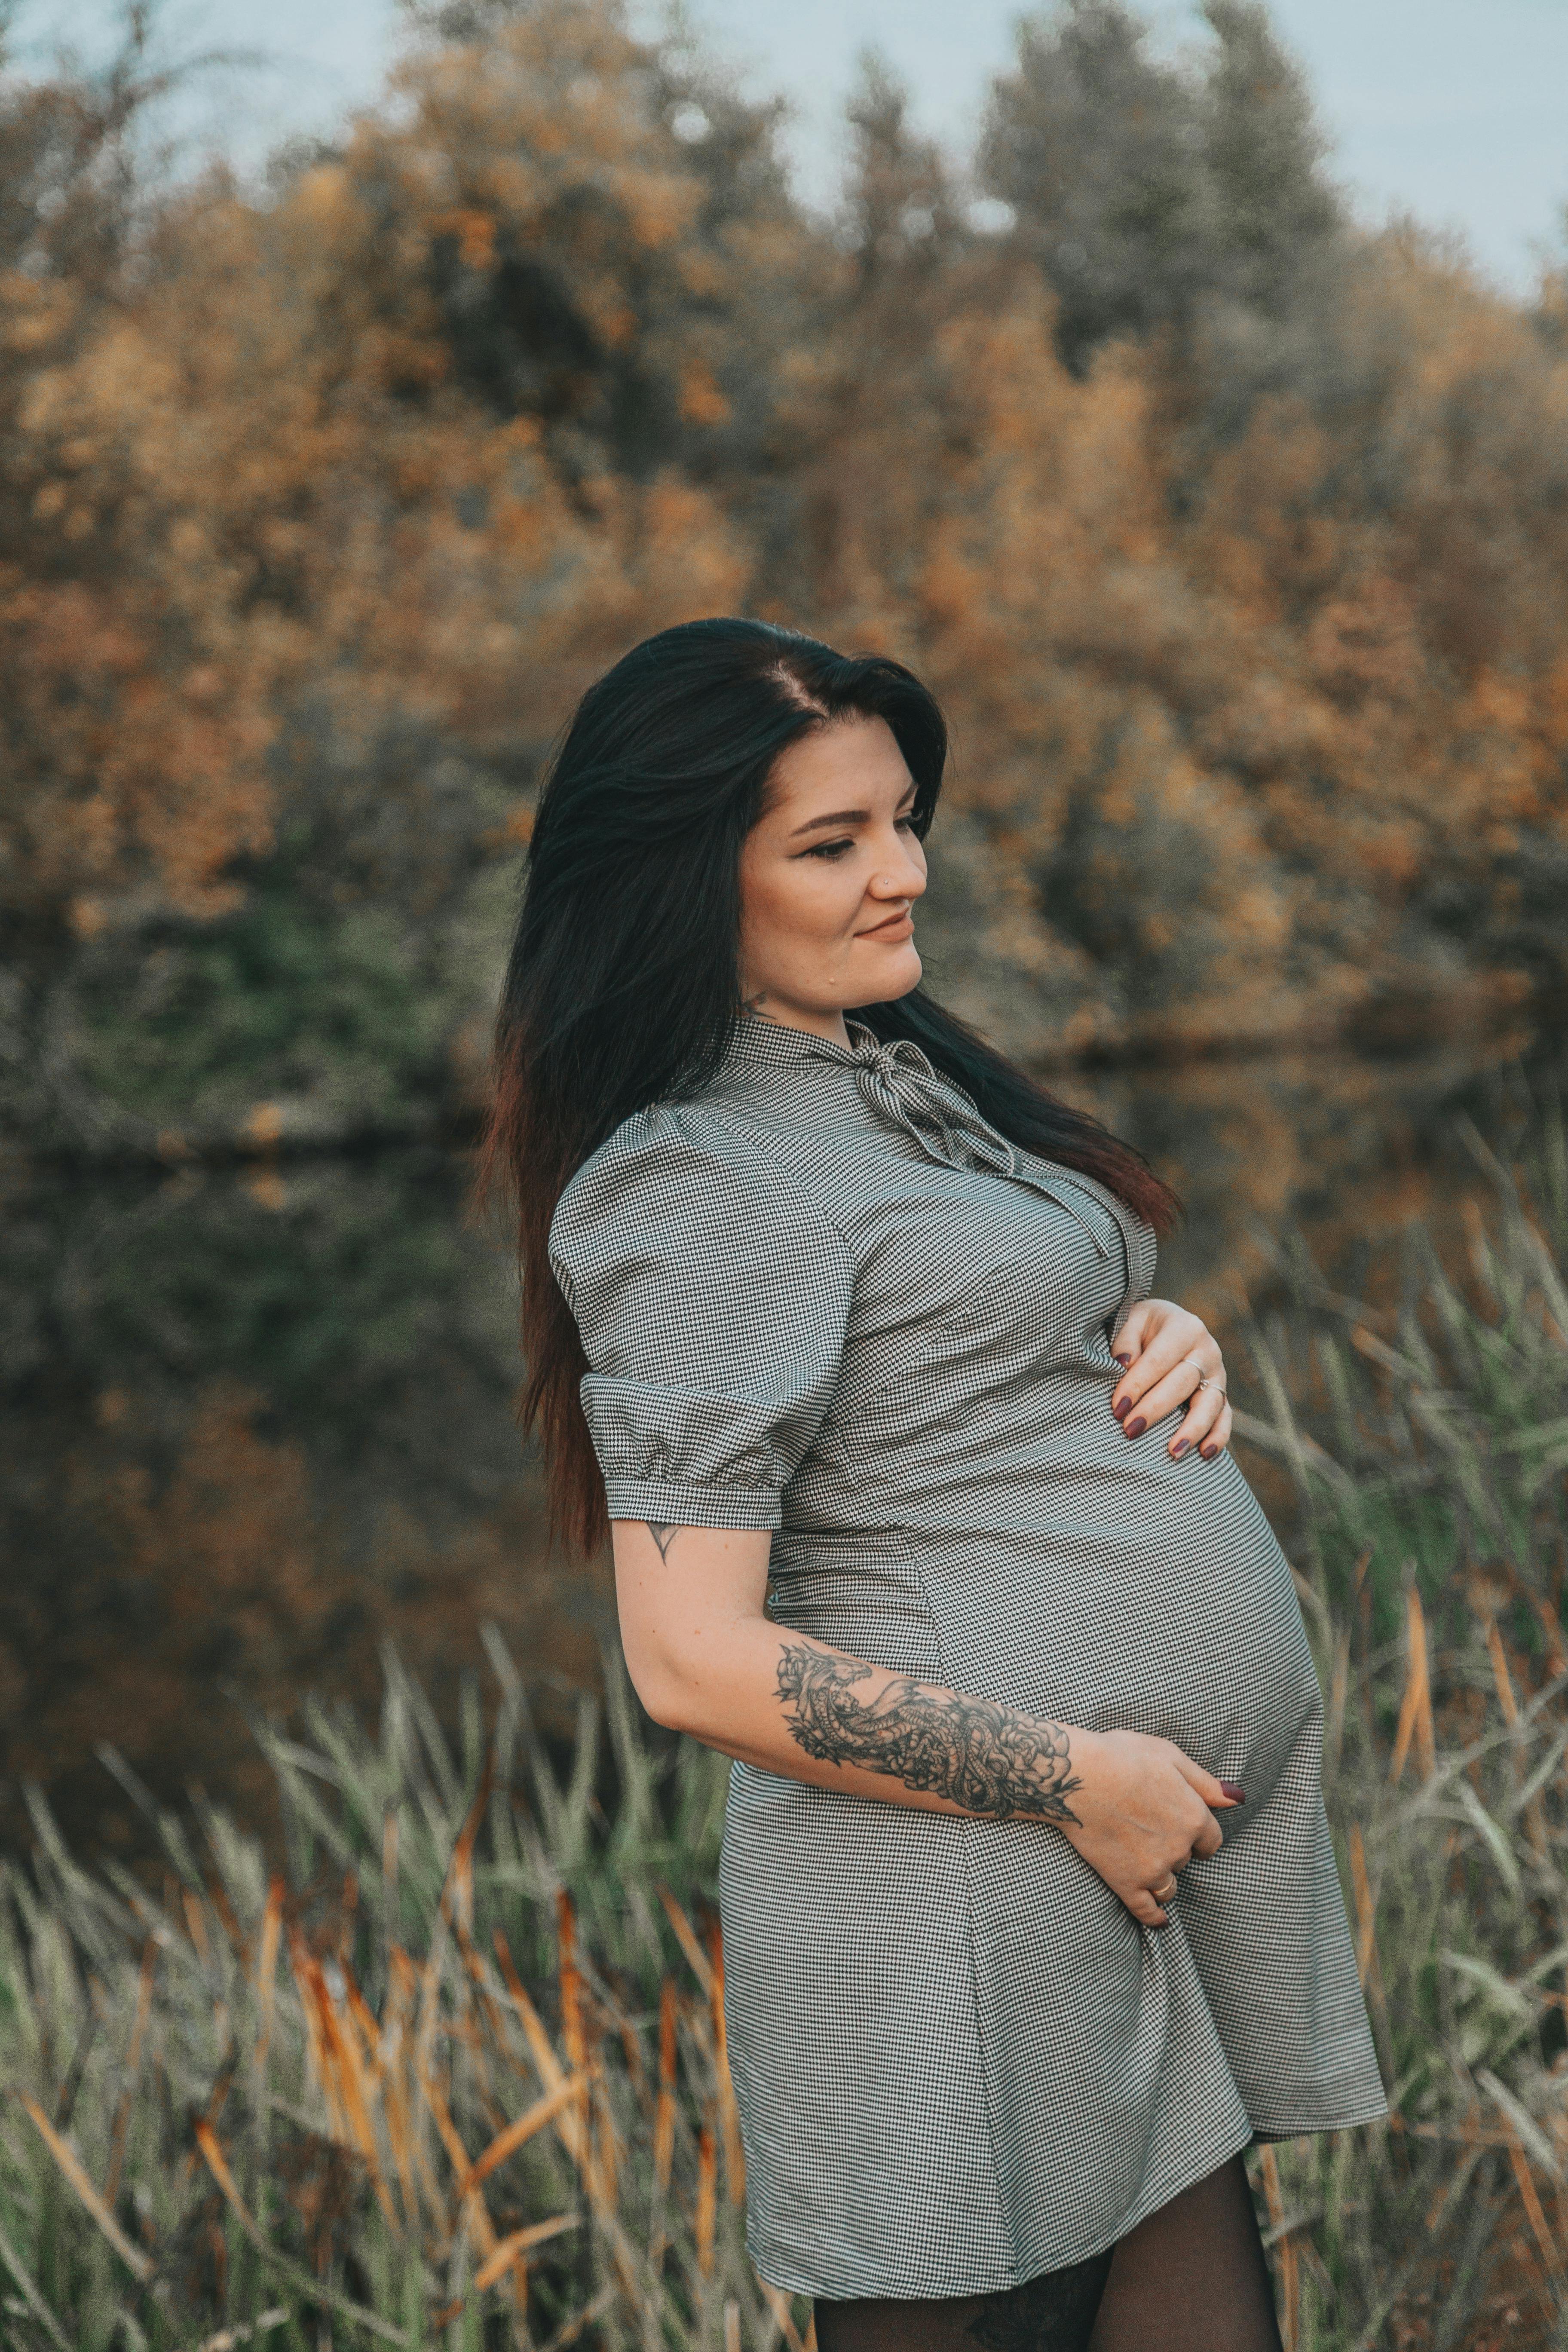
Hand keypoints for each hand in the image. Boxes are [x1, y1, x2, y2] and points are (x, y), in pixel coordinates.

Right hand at [1059, 1728, 1241, 1926]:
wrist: (1078, 1775)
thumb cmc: (1123, 1757)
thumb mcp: (1170, 1757)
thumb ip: (1206, 1783)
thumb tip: (1238, 1799)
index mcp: (1194, 1817)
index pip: (1211, 1840)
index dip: (1199, 1836)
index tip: (1186, 1832)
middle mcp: (1179, 1848)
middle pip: (1186, 1860)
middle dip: (1174, 1850)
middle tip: (1151, 1834)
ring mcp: (1153, 1869)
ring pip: (1170, 1887)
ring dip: (1164, 1879)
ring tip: (1150, 1868)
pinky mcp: (1126, 1882)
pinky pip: (1146, 1910)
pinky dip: (1155, 1917)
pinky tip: (1159, 1920)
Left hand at [1111, 1297, 1231, 1461]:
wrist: (1169, 1324)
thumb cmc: (1144, 1327)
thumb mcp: (1132, 1320)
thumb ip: (1126, 1340)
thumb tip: (1124, 1363)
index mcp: (1184, 1328)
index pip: (1158, 1361)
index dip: (1137, 1385)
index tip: (1118, 1407)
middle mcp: (1207, 1350)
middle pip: (1182, 1384)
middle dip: (1155, 1409)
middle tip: (1130, 1430)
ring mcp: (1217, 1374)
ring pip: (1209, 1404)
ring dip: (1191, 1429)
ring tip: (1172, 1452)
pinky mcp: (1222, 1393)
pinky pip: (1225, 1416)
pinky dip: (1218, 1436)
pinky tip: (1205, 1454)